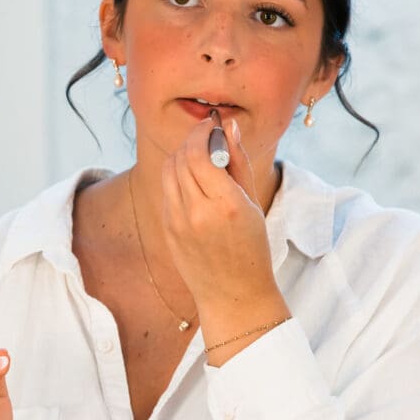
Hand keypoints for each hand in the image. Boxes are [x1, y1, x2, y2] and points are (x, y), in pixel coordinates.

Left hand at [161, 116, 286, 347]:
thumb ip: (238, 161)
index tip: (212, 124)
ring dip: (182, 154)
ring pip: (169, 170)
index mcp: (225, 204)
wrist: (233, 294)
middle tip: (207, 135)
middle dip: (193, 139)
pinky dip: (177, 175)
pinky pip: (167, 189)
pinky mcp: (167, 229)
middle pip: (181, 157)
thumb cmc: (251, 248)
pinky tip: (193, 178)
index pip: (200, 152)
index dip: (202, 131)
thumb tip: (228, 126)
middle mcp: (197, 212)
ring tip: (200, 154)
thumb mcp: (252, 203)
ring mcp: (177, 222)